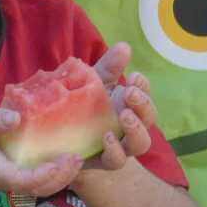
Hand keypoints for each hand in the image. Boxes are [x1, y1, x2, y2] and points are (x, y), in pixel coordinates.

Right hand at [0, 103, 81, 196]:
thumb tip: (16, 119)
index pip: (19, 180)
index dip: (41, 175)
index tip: (59, 161)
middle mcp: (2, 179)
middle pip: (35, 189)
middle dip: (59, 178)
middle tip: (77, 158)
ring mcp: (9, 180)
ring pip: (39, 188)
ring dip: (61, 178)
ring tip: (78, 160)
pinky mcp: (15, 174)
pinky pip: (38, 181)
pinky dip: (55, 174)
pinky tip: (67, 159)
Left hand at [85, 42, 159, 170]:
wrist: (57, 139)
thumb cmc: (80, 108)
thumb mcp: (92, 84)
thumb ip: (108, 67)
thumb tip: (125, 46)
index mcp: (128, 106)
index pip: (145, 95)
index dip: (144, 87)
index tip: (133, 76)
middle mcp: (129, 127)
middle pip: (149, 119)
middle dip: (144, 105)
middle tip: (130, 92)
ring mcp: (120, 146)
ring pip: (141, 144)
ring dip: (136, 129)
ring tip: (124, 115)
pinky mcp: (102, 161)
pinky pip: (116, 161)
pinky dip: (114, 150)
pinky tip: (105, 137)